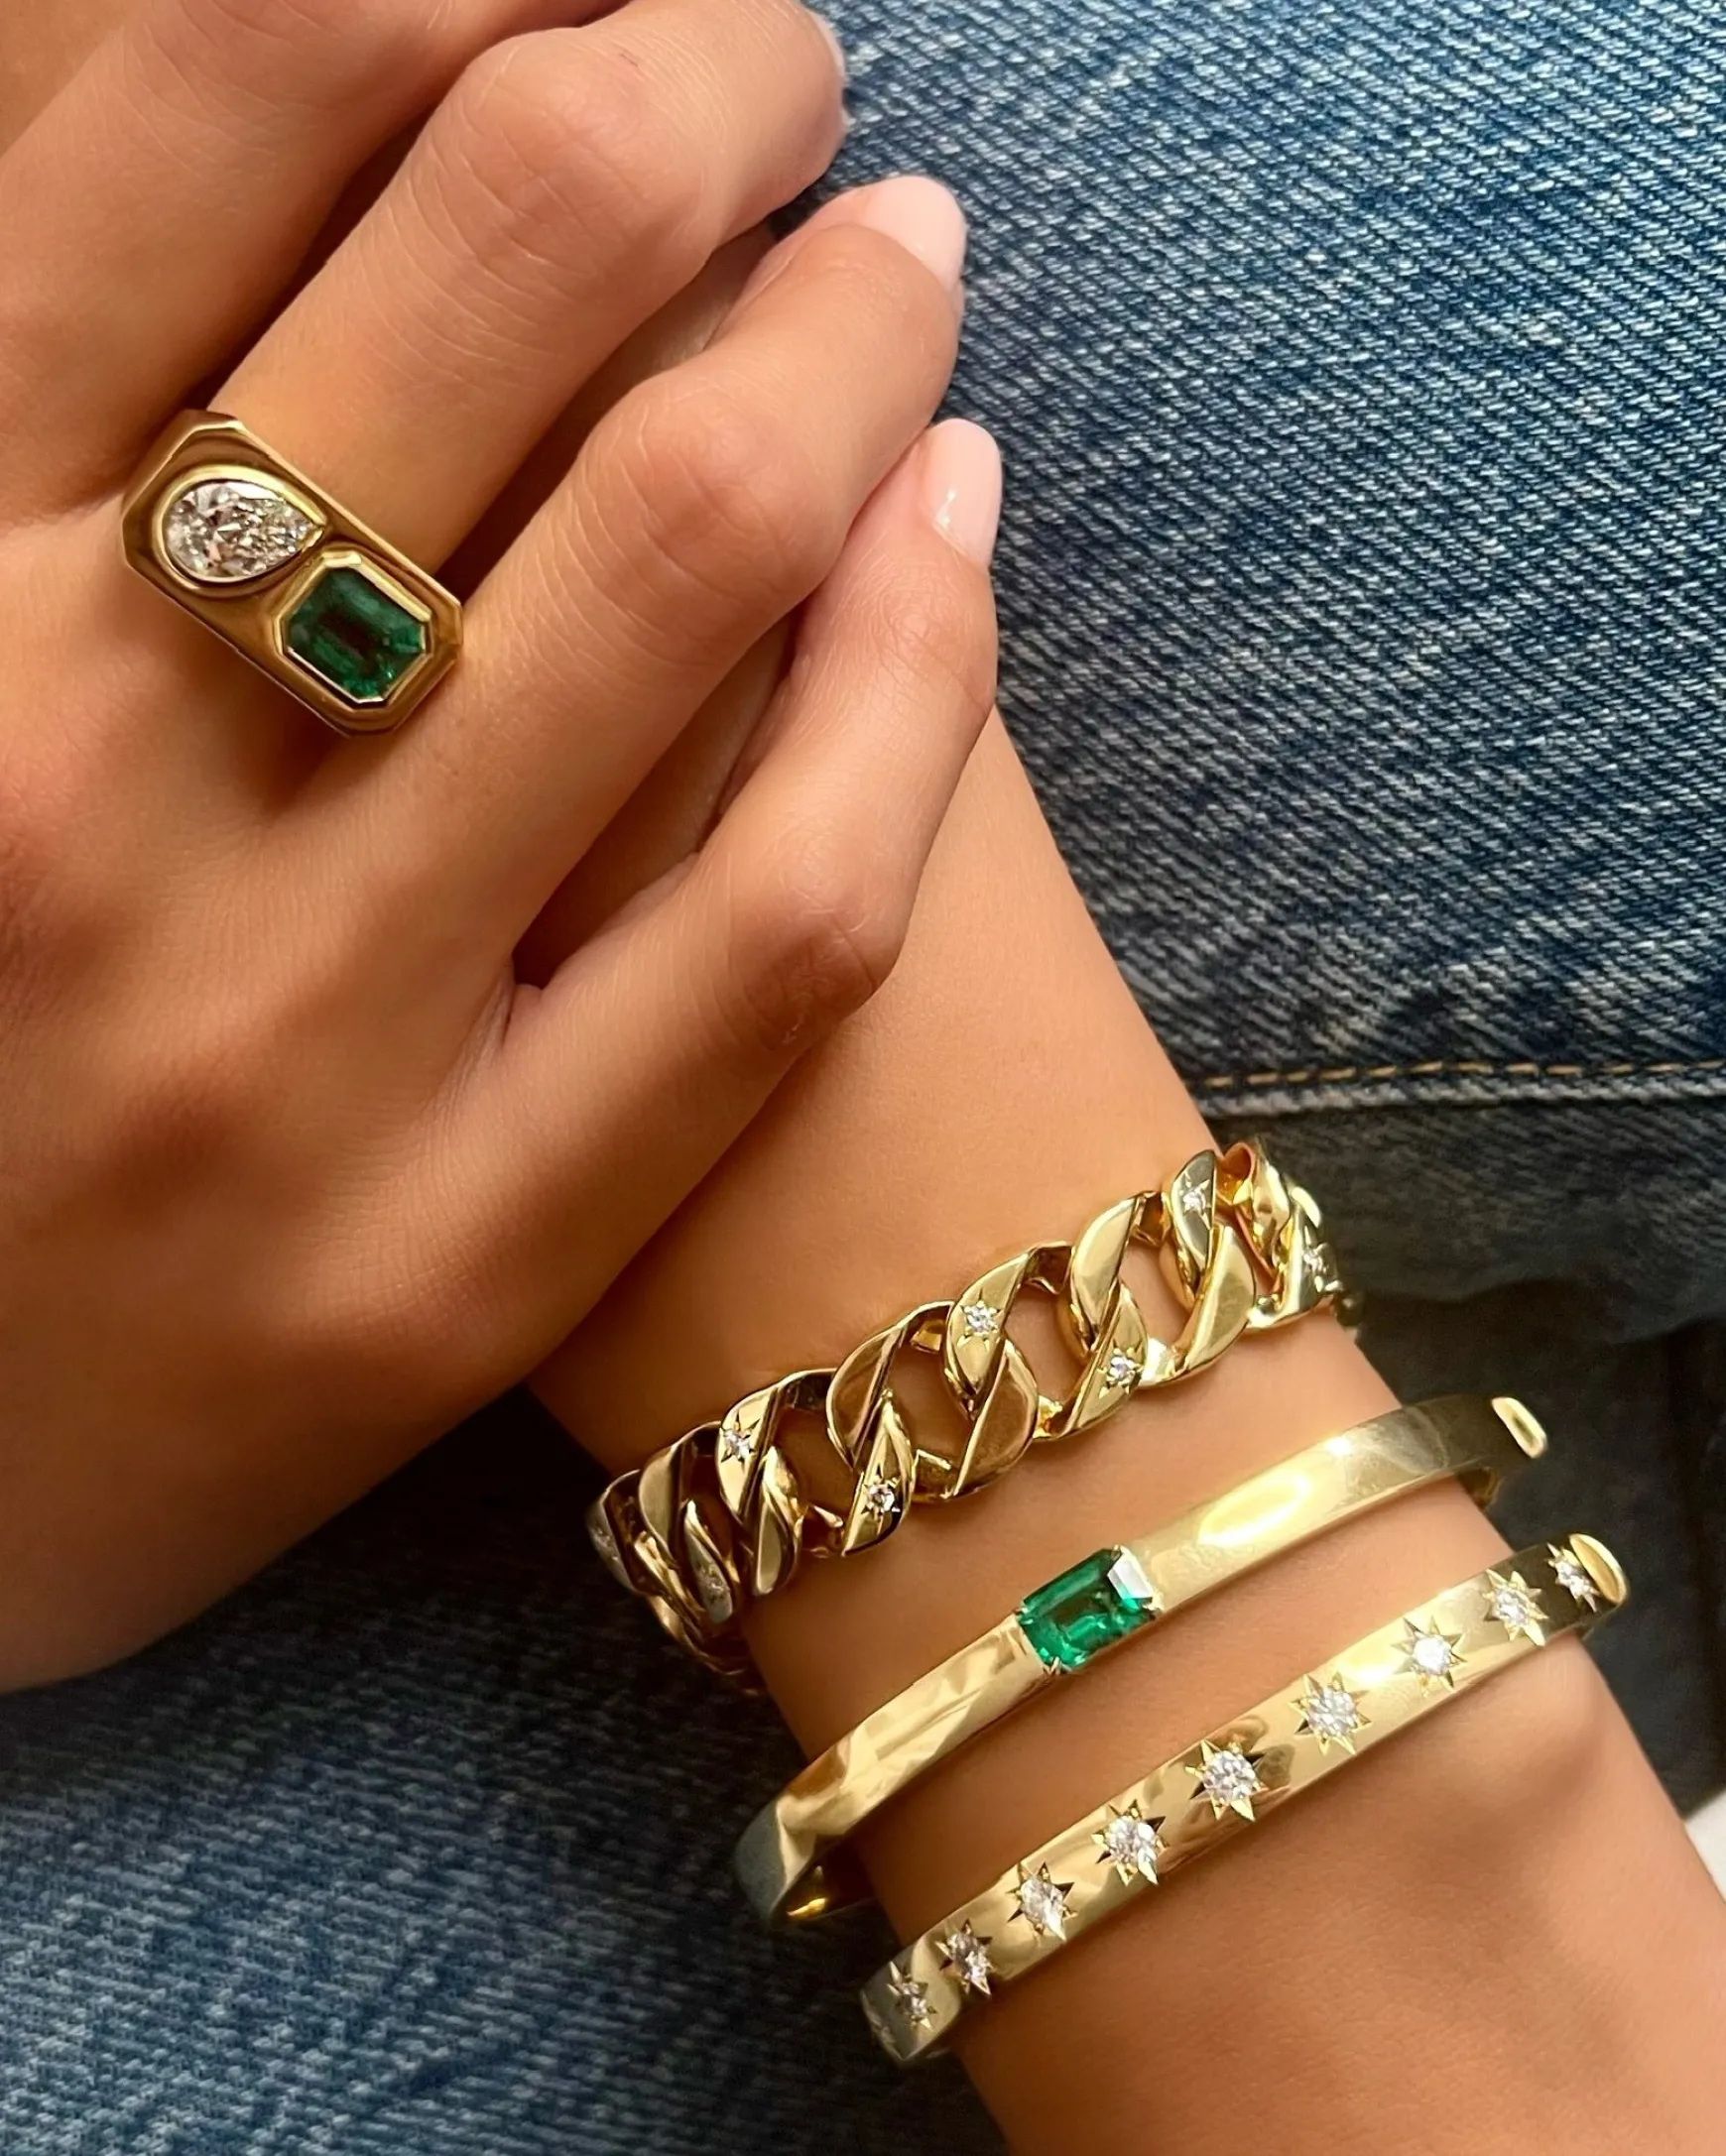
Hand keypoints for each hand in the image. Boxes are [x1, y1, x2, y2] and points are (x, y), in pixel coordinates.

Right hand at [0, 0, 999, 1684]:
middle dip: (702, 80)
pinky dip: (924, 670)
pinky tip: (957, 510)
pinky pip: (785, 920)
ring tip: (894, 253)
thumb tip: (259, 92)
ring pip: (687, 554)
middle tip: (768, 66)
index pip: (239, 77)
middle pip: (512, 253)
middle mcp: (82, 780)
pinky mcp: (463, 1252)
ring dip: (851, 325)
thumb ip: (36, 355)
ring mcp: (294, 1049)